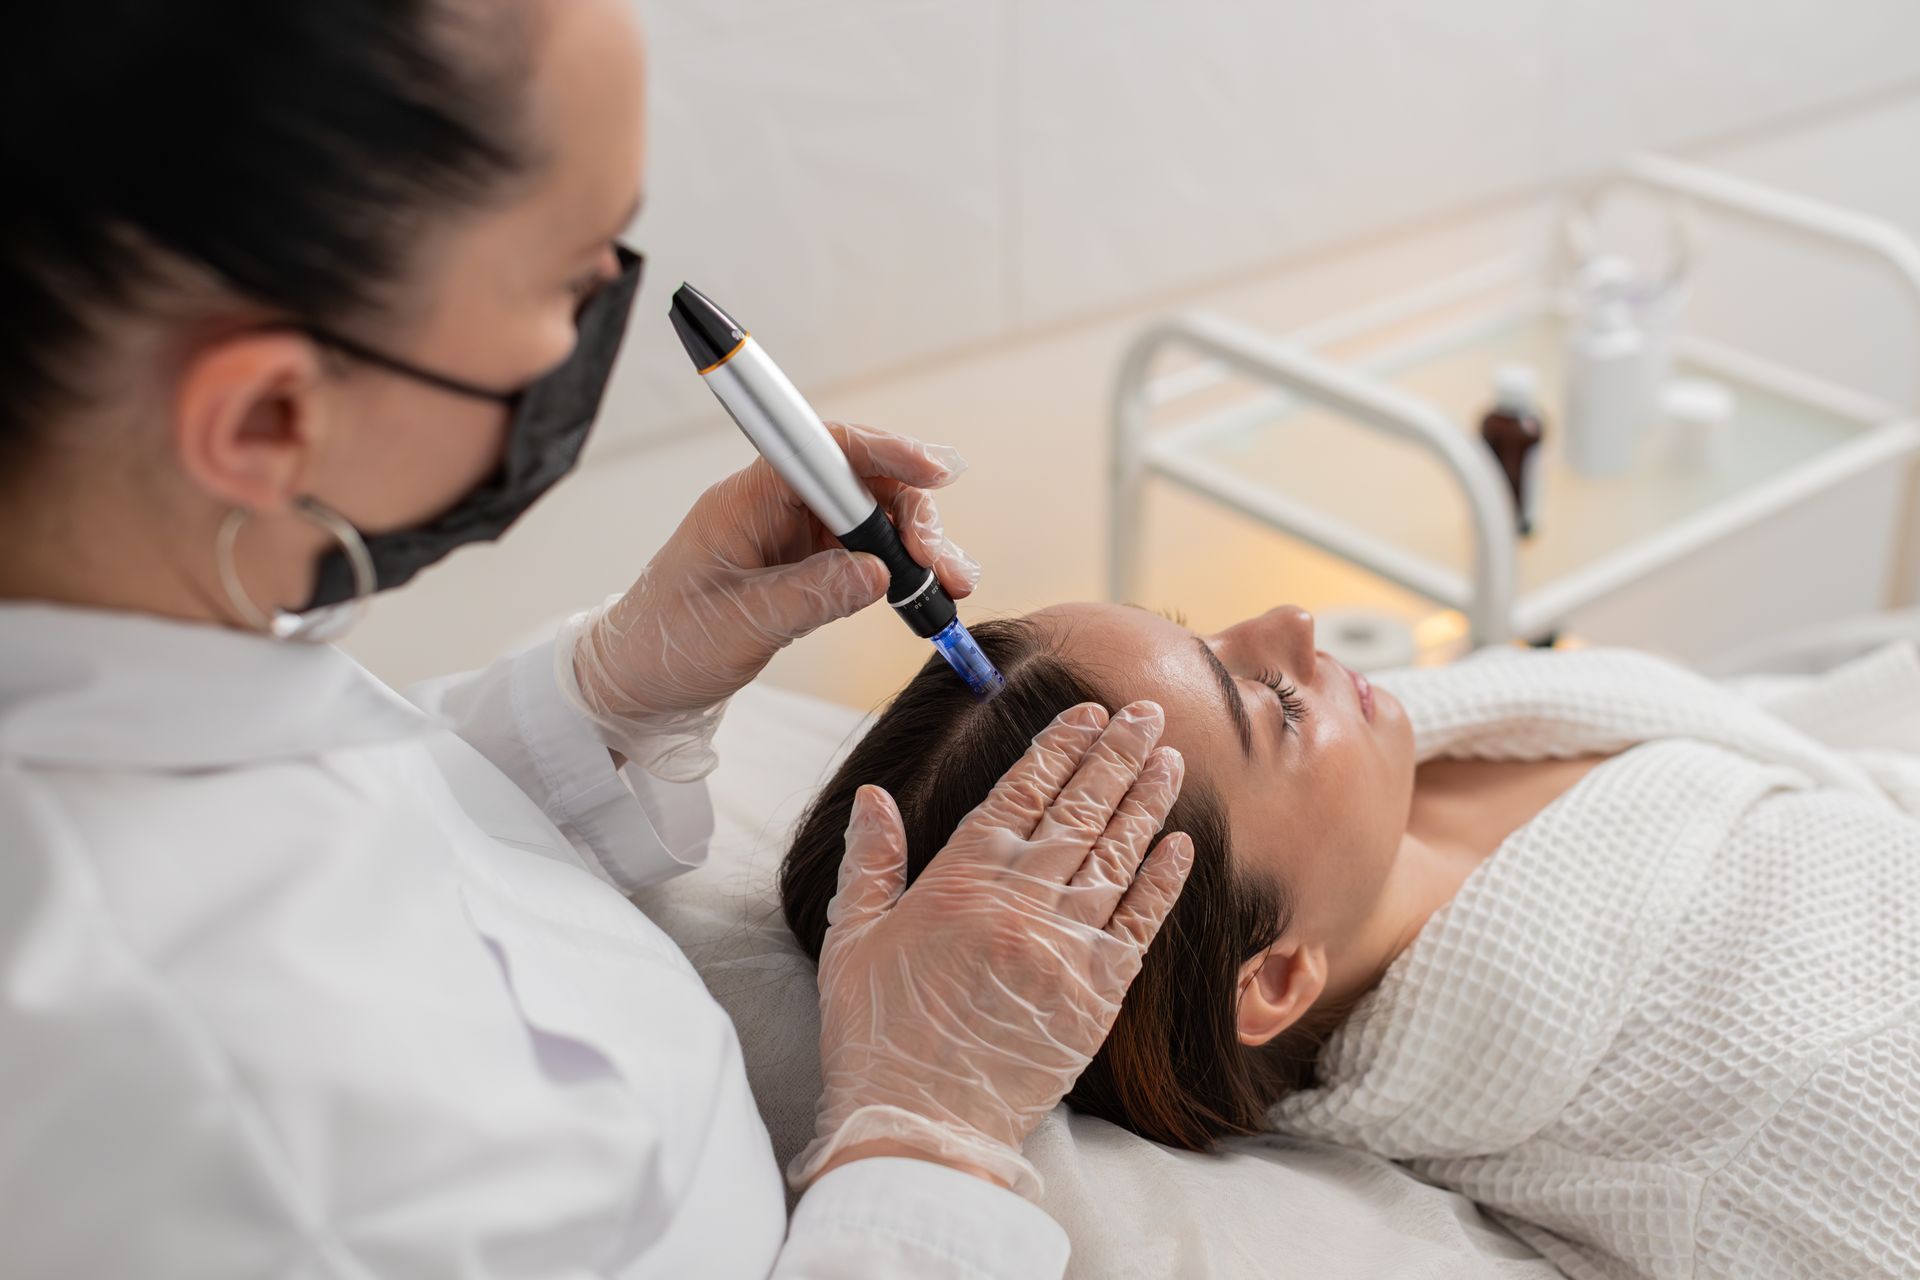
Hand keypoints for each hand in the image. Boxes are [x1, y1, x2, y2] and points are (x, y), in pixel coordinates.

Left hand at [559, 424, 977, 779]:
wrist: (635, 679)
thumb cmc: (667, 645)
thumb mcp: (740, 626)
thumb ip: (811, 596)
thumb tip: (878, 574)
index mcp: (746, 500)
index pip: (823, 450)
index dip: (884, 451)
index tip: (933, 472)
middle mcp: (773, 505)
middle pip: (862, 481)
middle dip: (913, 514)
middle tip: (942, 566)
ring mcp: (792, 533)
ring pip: (872, 516)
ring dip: (917, 544)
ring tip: (950, 586)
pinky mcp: (804, 562)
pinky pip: (864, 550)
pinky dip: (901, 569)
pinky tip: (927, 594)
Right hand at [791, 701, 1194, 1199]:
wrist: (920, 1126)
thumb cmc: (876, 1036)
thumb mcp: (853, 941)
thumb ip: (871, 863)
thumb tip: (875, 797)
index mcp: (960, 882)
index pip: (1020, 794)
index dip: (1058, 748)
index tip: (1087, 711)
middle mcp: (1020, 902)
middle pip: (1079, 811)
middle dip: (1116, 755)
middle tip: (1147, 713)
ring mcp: (1064, 946)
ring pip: (1117, 855)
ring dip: (1147, 802)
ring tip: (1170, 759)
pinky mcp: (1097, 994)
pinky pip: (1140, 923)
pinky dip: (1162, 881)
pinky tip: (1181, 845)